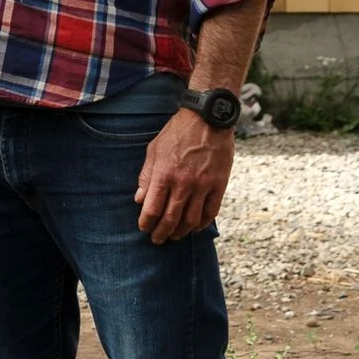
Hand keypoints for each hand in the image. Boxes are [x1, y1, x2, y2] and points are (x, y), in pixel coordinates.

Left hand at [135, 109, 232, 243]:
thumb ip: (146, 176)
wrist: (208, 118)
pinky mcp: (219, 184)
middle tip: (157, 239)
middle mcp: (183, 183)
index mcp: (164, 174)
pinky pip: (211, 212)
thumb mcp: (154, 150)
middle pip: (171, 219)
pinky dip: (202, 224)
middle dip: (162, 233)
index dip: (146, 223)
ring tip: (175, 236)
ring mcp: (203, 185)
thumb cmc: (178, 132)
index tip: (144, 228)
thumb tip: (139, 199)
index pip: (151, 209)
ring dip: (181, 232)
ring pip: (191, 220)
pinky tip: (195, 227)